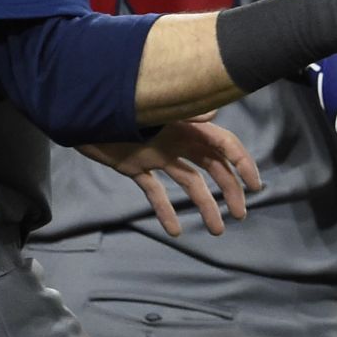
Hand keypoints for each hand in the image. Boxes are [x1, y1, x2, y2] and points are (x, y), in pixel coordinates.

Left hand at [78, 117, 261, 238]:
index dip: (242, 163)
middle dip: (230, 191)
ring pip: (189, 183)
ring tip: (216, 231)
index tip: (255, 186)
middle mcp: (178, 141)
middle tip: (240, 215)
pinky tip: (174, 231)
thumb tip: (214, 114)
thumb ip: (184, 112)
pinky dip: (165, 211)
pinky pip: (155, 192)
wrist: (82, 111)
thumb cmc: (120, 105)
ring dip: (205, 206)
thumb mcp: (155, 108)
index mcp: (187, 127)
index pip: (223, 145)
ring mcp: (158, 155)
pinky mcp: (136, 167)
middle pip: (212, 168)